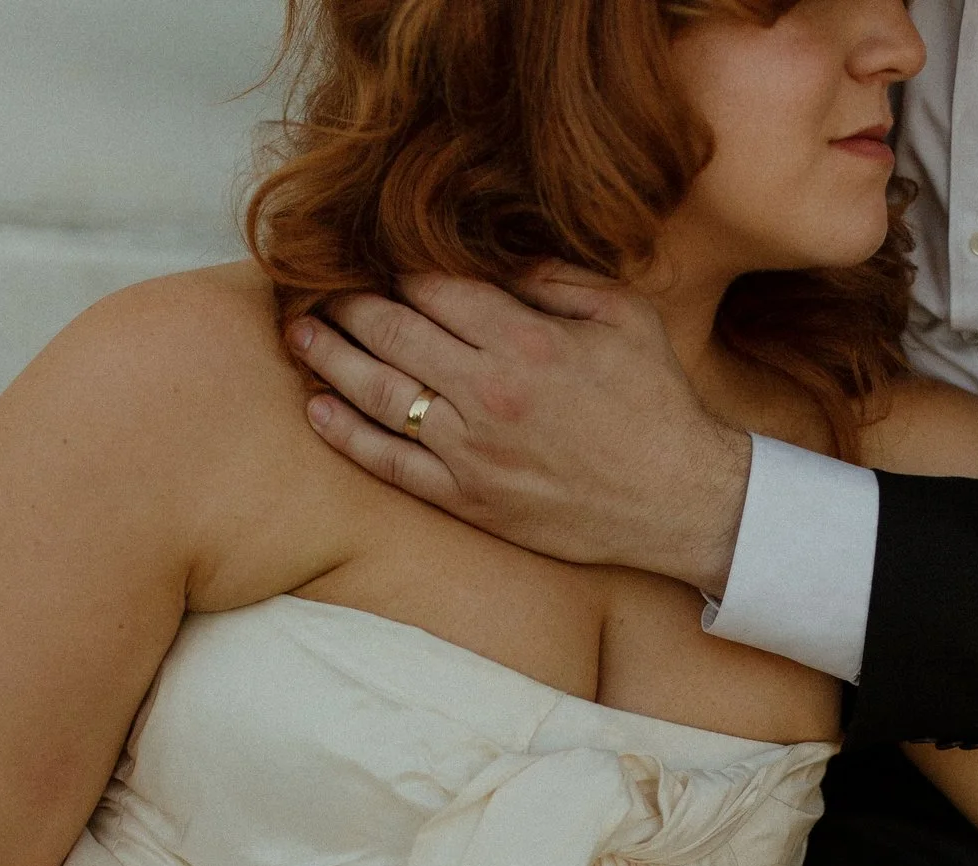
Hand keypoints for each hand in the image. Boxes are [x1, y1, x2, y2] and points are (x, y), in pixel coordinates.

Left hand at [287, 266, 751, 591]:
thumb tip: (495, 253)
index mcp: (525, 340)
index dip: (396, 267)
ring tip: (296, 333)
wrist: (680, 500)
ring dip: (328, 357)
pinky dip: (346, 435)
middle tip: (315, 284)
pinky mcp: (467, 500)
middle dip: (346, 302)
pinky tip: (317, 409)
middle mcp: (488, 392)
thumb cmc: (657, 403)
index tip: (374, 257)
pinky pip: (389, 464)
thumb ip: (555, 278)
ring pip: (376, 393)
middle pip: (391, 331)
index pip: (433, 287)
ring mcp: (471, 450)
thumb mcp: (623, 316)